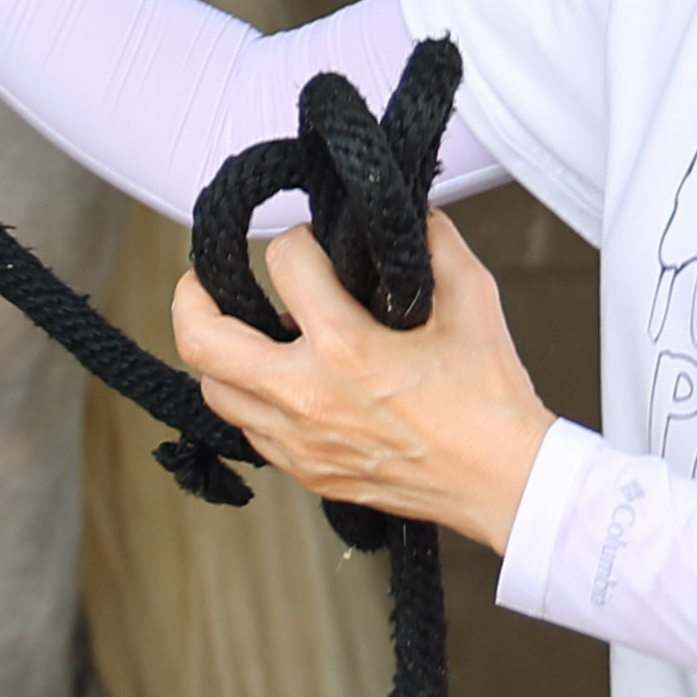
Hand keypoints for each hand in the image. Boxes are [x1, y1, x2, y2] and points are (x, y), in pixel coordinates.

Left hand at [171, 213, 556, 554]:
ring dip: (219, 354)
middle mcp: (308, 397)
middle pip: (201, 341)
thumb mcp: (473, 299)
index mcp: (345, 348)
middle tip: (202, 280)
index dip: (294, 239)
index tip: (309, 244)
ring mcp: (301, 442)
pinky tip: (274, 380)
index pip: (281, 263)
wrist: (504, 482)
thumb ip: (434, 242)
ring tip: (239, 331)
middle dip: (191, 297)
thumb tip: (408, 213)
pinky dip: (250, 399)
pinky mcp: (308, 472)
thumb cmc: (490, 399)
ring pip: (215, 391)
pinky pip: (248, 430)